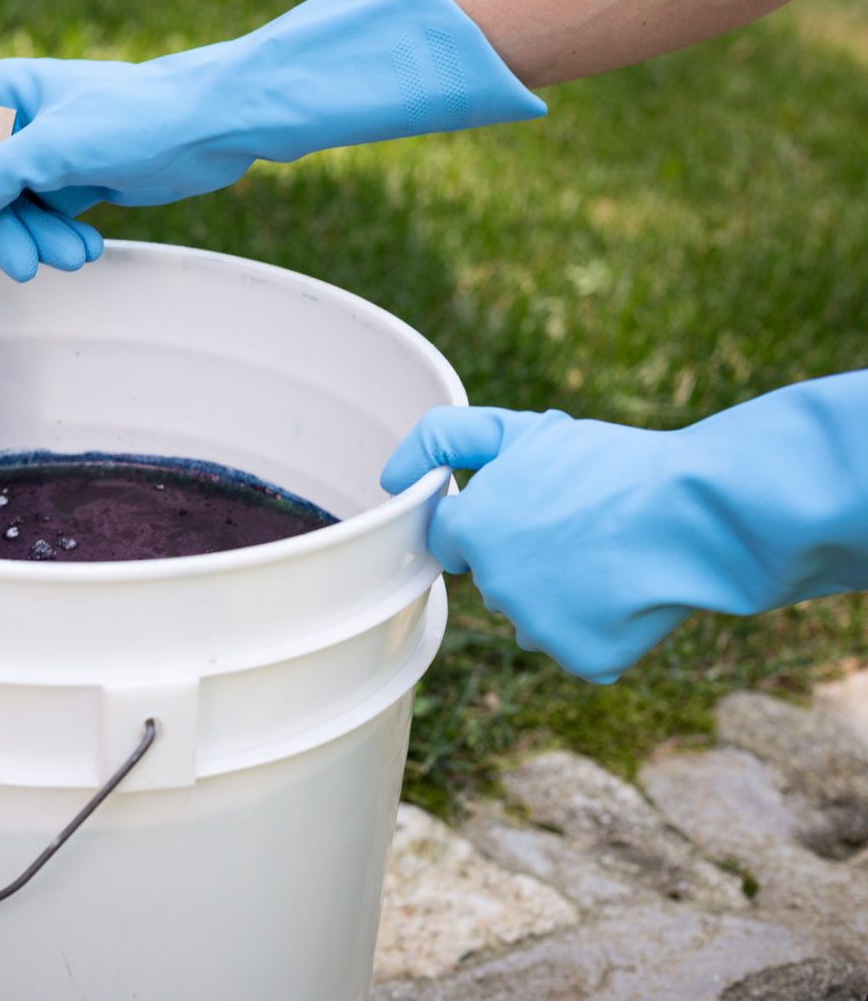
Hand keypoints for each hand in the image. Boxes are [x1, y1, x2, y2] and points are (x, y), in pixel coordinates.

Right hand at [0, 0, 543, 280]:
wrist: (218, 125)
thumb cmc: (140, 118)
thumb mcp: (54, 151)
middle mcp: (15, 123)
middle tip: (21, 268)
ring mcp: (43, 156)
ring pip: (7, 216)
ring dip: (32, 244)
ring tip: (73, 257)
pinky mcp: (72, 185)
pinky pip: (40, 224)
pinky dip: (56, 243)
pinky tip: (87, 248)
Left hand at [380, 371, 867, 682]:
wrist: (701, 511)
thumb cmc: (609, 465)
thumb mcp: (520, 430)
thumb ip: (444, 440)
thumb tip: (389, 479)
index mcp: (472, 530)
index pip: (450, 540)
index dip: (491, 521)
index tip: (530, 509)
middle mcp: (496, 586)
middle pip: (495, 580)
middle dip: (526, 557)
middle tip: (581, 527)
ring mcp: (539, 628)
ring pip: (533, 616)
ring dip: (561, 593)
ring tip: (611, 555)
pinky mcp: (582, 659)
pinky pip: (576, 646)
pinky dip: (600, 625)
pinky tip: (629, 591)